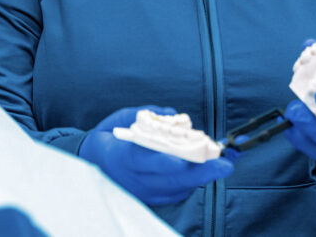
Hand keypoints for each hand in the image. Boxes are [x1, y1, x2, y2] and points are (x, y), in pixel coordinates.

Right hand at [79, 105, 233, 205]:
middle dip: (199, 172)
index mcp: (121, 157)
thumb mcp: (122, 118)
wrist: (92, 163)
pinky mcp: (150, 200)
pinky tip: (200, 171)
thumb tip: (174, 115)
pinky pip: (175, 193)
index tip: (189, 157)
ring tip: (219, 165)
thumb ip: (148, 115)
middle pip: (169, 180)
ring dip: (200, 177)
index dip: (168, 160)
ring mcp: (141, 193)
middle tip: (224, 164)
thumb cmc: (110, 137)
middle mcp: (132, 180)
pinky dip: (189, 182)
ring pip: (176, 189)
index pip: (146, 160)